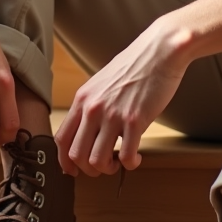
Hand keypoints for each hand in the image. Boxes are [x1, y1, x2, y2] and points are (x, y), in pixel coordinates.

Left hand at [55, 21, 188, 176]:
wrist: (160, 52)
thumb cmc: (134, 66)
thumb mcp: (102, 83)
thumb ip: (92, 105)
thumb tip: (88, 131)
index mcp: (82, 99)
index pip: (61, 139)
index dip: (65, 161)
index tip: (73, 170)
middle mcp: (93, 108)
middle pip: (76, 155)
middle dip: (88, 170)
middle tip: (103, 166)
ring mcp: (113, 115)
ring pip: (97, 161)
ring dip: (108, 169)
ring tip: (120, 161)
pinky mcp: (135, 121)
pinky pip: (127, 157)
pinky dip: (131, 164)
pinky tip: (137, 157)